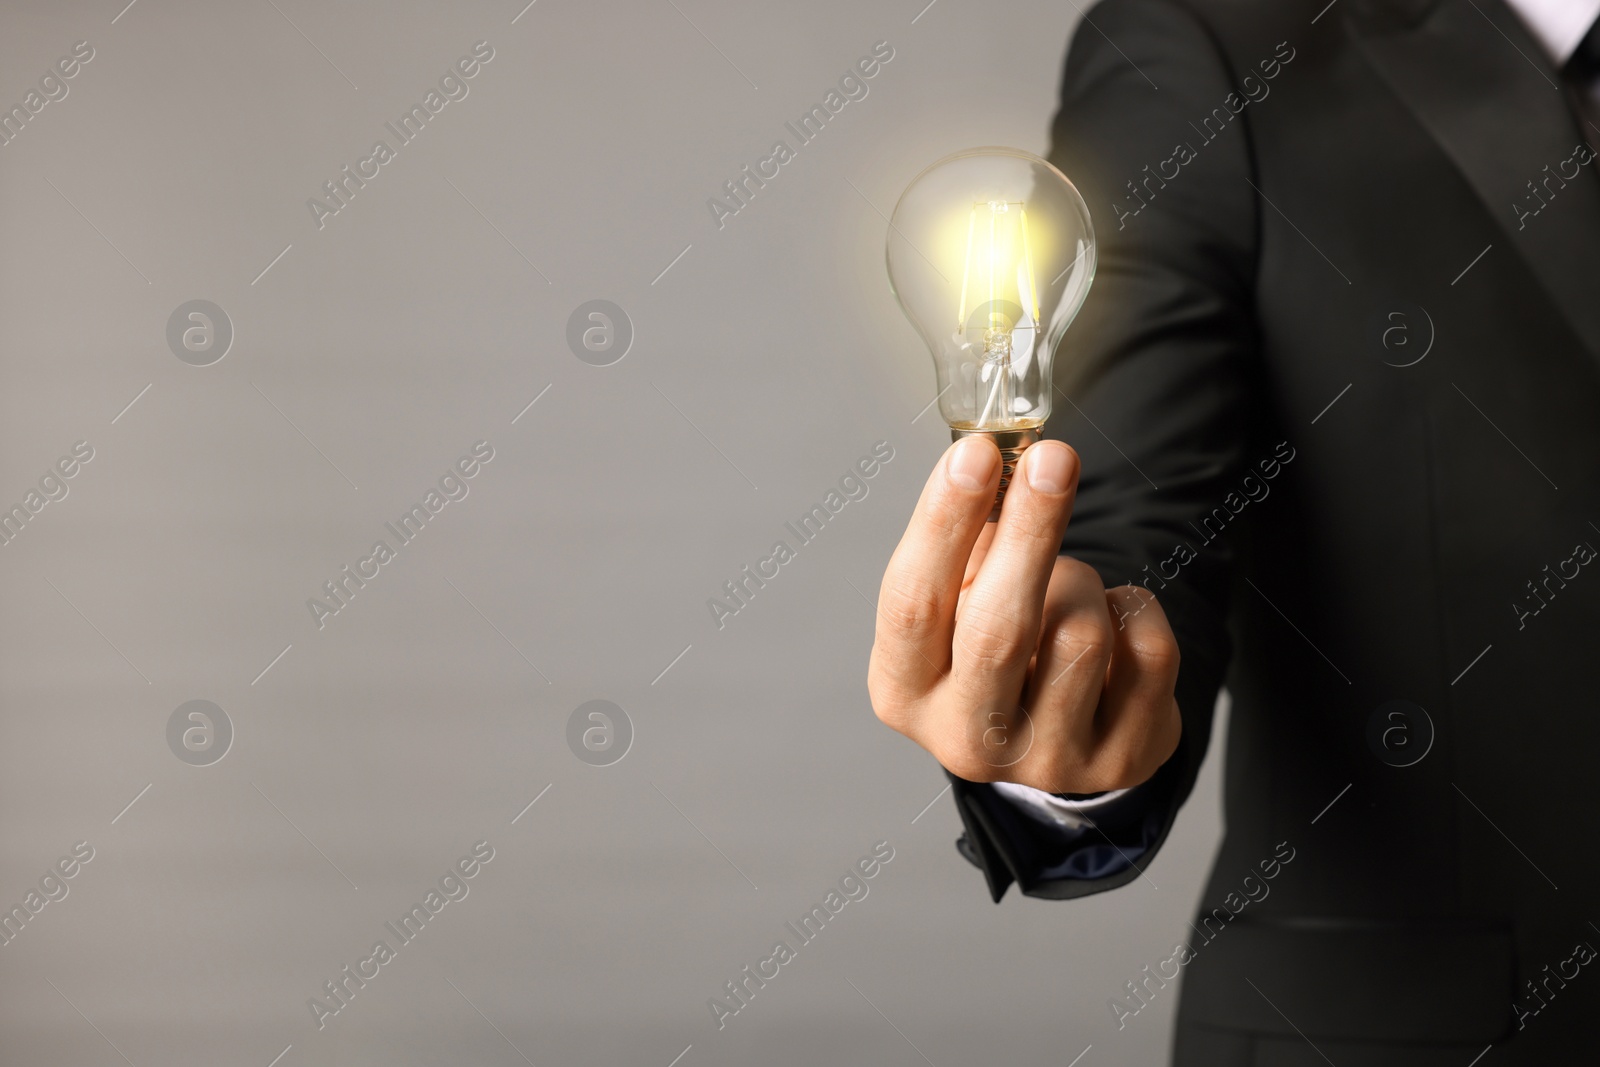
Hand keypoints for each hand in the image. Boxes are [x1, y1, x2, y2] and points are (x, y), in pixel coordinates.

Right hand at [867, 436, 1181, 792]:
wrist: (1051, 732)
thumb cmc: (990, 642)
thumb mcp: (955, 599)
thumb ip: (966, 540)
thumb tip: (996, 459)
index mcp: (905, 692)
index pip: (913, 604)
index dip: (943, 524)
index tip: (976, 453)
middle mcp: (966, 739)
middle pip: (997, 629)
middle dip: (1029, 531)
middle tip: (1054, 459)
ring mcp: (1047, 761)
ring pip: (1080, 633)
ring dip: (1082, 581)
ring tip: (1068, 587)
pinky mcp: (1120, 761)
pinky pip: (1146, 652)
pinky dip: (1134, 610)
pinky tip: (1111, 622)